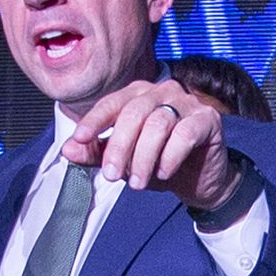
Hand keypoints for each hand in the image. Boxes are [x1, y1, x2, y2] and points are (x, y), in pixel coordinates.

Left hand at [61, 79, 240, 209]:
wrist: (200, 181)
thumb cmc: (159, 164)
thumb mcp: (124, 161)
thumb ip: (97, 153)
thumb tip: (67, 150)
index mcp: (139, 95)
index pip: (112, 102)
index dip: (95, 119)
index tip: (79, 138)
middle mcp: (163, 91)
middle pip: (134, 113)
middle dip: (119, 147)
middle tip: (112, 176)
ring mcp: (188, 102)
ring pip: (158, 124)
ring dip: (144, 157)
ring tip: (137, 184)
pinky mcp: (208, 119)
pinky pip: (185, 133)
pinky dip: (170, 156)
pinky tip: (163, 173)